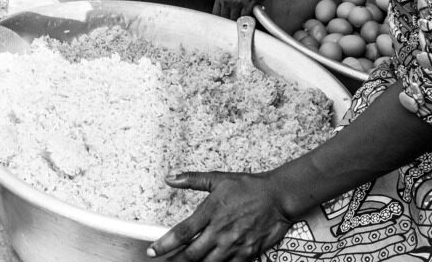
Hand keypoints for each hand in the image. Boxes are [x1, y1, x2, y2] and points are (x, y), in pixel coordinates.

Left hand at [149, 171, 291, 261]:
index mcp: (210, 212)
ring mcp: (234, 245)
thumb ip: (192, 179)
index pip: (182, 233)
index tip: (153, 250)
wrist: (278, 197)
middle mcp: (220, 231)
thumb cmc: (249, 187)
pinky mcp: (247, 254)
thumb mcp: (218, 178)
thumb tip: (170, 178)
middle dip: (175, 261)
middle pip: (192, 254)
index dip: (165, 244)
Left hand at [213, 0, 271, 19]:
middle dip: (230, 21)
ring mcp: (237, 2)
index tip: (224, 24)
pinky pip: (245, 17)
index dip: (220, 20)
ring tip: (243, 20)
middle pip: (225, 18)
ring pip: (235, 19)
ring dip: (239, 21)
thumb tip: (222, 11)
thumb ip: (224, 0)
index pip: (216, 14)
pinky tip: (249, 17)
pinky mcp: (247, 4)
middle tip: (236, 22)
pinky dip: (247, 19)